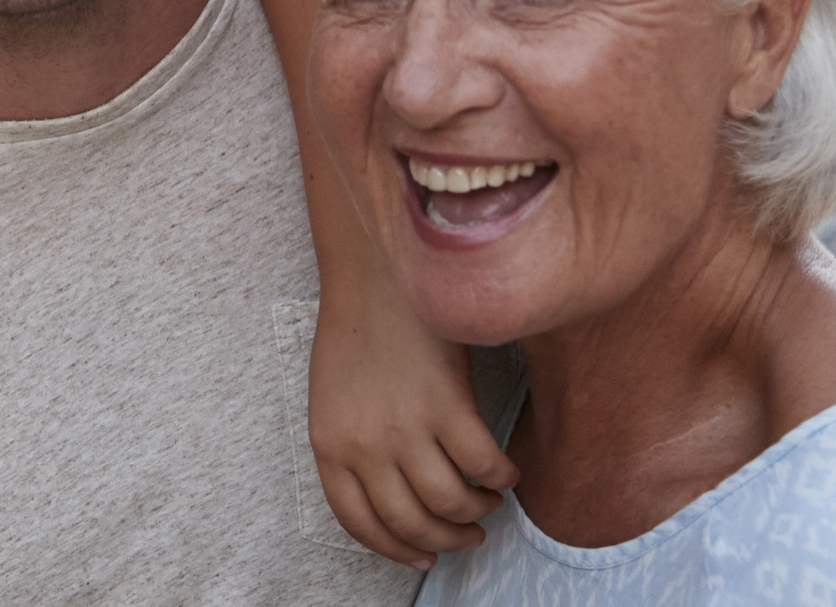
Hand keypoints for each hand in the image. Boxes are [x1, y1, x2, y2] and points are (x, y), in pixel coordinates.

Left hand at [309, 284, 515, 566]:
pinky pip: (485, 466)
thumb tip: (393, 497)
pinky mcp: (449, 406)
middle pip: (410, 523)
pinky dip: (503, 477)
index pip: (359, 522)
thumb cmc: (357, 335)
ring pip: (452, 503)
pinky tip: (507, 471)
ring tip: (488, 501)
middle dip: (445, 540)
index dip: (395, 549)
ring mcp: (406, 428)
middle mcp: (365, 445)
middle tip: (468, 535)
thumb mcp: (334, 400)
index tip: (421, 558)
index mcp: (329, 445)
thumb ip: (353, 447)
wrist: (378, 278)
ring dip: (478, 512)